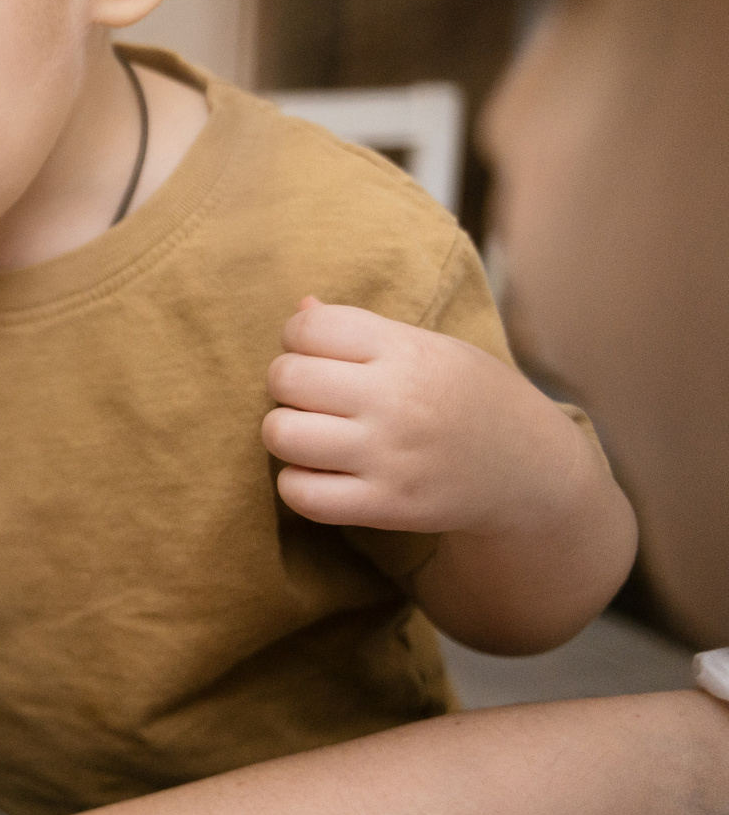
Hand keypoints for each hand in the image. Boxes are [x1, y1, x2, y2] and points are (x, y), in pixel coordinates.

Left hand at [262, 297, 584, 536]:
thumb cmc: (468, 398)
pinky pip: (299, 493)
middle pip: (285, 379)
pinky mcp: (386, 505)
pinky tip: (322, 473)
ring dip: (285, 433)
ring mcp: (390, 456)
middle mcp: (397, 400)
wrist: (532, 471)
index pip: (307, 329)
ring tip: (314, 433)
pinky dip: (297, 483)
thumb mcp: (431, 348)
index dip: (298, 339)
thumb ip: (363, 329)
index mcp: (407, 350)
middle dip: (287, 385)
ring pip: (281, 435)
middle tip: (315, 397)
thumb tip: (300, 309)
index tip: (319, 354)